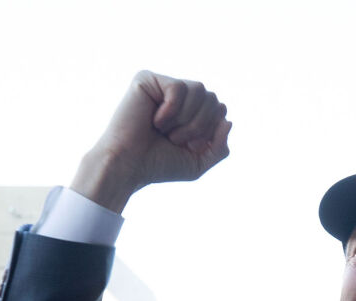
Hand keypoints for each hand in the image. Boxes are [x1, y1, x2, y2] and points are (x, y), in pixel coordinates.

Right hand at [71, 71, 231, 211]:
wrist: (128, 166)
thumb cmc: (158, 165)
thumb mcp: (198, 162)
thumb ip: (220, 147)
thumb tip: (228, 120)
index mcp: (190, 112)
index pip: (220, 109)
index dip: (210, 131)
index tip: (189, 146)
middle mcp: (178, 96)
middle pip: (212, 98)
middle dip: (199, 126)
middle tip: (175, 140)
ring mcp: (162, 86)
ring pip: (199, 90)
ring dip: (187, 119)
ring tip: (166, 131)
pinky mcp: (147, 79)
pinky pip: (178, 88)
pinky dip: (171, 110)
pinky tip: (155, 120)